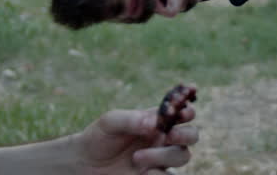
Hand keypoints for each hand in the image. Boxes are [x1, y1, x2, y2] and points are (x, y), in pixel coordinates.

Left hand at [75, 106, 197, 173]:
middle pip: (191, 135)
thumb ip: (132, 119)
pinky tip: (142, 173)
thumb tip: (155, 123)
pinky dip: (158, 174)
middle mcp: (163, 138)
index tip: (183, 112)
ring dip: (163, 156)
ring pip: (183, 156)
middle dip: (186, 134)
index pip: (182, 112)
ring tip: (137, 159)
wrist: (85, 165)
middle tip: (169, 135)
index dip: (188, 110)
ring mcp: (161, 159)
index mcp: (156, 120)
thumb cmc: (98, 138)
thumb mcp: (110, 122)